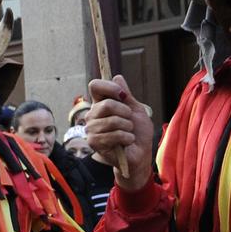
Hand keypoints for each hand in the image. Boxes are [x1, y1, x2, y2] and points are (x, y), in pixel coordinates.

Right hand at [85, 75, 155, 190]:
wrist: (139, 154)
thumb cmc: (138, 132)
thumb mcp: (136, 110)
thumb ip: (126, 96)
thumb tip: (117, 77)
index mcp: (101, 104)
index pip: (95, 86)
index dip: (109, 87)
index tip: (123, 95)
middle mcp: (92, 115)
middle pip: (106, 104)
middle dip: (125, 112)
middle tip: (130, 121)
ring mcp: (91, 129)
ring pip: (112, 121)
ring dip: (127, 127)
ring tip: (128, 133)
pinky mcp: (94, 142)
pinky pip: (113, 135)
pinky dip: (126, 137)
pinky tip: (127, 141)